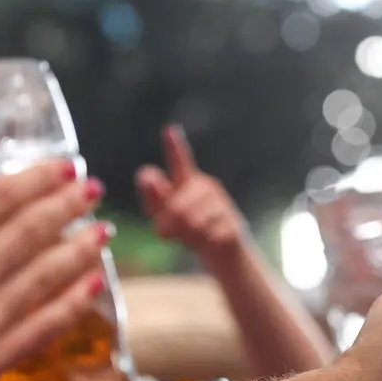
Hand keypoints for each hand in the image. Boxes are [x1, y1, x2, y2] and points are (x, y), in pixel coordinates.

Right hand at [0, 154, 108, 380]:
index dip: (37, 179)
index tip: (65, 166)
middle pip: (32, 232)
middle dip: (68, 207)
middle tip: (93, 189)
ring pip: (47, 277)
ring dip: (81, 250)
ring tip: (102, 230)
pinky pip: (45, 325)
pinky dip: (74, 302)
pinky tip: (94, 284)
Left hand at [136, 124, 252, 260]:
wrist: (223, 249)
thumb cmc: (187, 228)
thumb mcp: (163, 215)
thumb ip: (153, 197)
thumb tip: (147, 178)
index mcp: (186, 181)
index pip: (179, 161)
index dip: (174, 147)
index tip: (169, 131)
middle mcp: (206, 187)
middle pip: (177, 204)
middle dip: (168, 221)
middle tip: (162, 232)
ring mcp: (223, 204)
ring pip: (193, 221)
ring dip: (186, 234)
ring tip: (191, 237)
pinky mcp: (234, 223)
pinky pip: (209, 235)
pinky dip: (203, 243)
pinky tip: (208, 240)